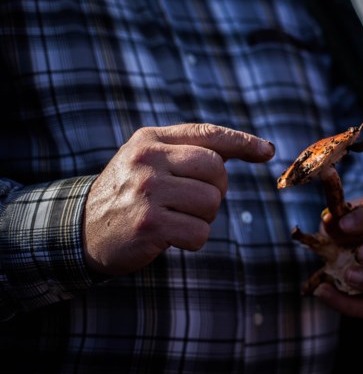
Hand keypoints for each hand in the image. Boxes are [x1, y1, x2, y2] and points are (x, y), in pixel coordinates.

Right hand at [83, 123, 274, 275]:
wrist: (83, 230)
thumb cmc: (131, 193)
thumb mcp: (152, 161)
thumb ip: (193, 151)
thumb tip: (259, 148)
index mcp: (150, 139)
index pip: (207, 133)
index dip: (242, 141)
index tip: (268, 151)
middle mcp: (147, 160)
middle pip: (216, 170)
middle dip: (216, 190)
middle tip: (192, 201)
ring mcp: (147, 191)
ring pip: (211, 203)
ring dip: (203, 218)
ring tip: (176, 218)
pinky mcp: (150, 224)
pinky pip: (200, 232)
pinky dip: (193, 239)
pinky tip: (171, 237)